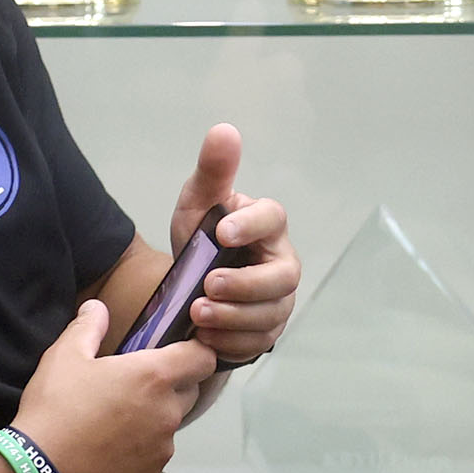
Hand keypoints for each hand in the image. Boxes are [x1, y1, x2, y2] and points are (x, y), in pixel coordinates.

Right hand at [8, 302, 215, 472]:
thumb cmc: (54, 410)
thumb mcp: (64, 357)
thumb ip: (87, 327)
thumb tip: (96, 308)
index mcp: (154, 377)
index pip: (203, 358)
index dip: (196, 352)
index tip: (180, 352)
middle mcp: (167, 413)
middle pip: (189, 392)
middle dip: (171, 385)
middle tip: (134, 385)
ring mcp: (161, 449)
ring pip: (169, 426)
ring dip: (152, 420)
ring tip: (113, 421)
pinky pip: (153, 456)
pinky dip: (139, 451)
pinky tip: (107, 449)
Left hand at [171, 124, 297, 364]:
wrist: (191, 289)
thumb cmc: (201, 240)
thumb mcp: (198, 204)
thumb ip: (213, 172)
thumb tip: (224, 130)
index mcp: (267, 226)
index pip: (273, 219)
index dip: (251, 226)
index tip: (221, 232)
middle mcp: (282, 263)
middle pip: (282, 278)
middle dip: (245, 285)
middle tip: (207, 285)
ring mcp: (278, 301)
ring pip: (270, 314)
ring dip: (233, 317)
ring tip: (198, 313)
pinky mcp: (266, 332)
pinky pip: (257, 342)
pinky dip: (230, 341)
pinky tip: (205, 336)